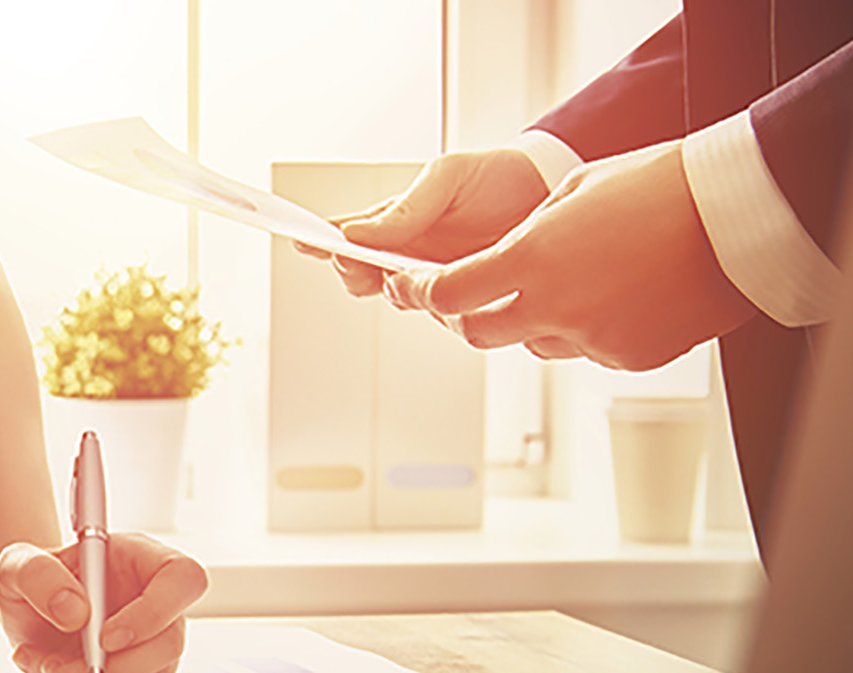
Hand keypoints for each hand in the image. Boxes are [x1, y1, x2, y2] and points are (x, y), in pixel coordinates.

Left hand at [0, 534, 207, 672]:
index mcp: (140, 558)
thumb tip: (75, 612)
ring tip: (50, 670)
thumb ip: (38, 575)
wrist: (27, 612)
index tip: (106, 638)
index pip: (182, 578)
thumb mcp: (18, 564)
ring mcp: (152, 639)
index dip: (154, 612)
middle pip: (171, 641)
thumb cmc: (33, 580)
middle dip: (116, 669)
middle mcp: (156, 599)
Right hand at [294, 148, 550, 297]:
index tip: (301, 242)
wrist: (552, 192)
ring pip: (397, 299)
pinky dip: (439, 306)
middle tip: (364, 266)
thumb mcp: (448, 177)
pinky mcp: (464, 301)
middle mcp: (405, 256)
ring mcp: (433, 280)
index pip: (346, 236)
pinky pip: (441, 314)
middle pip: (359, 276)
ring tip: (408, 274)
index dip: (319, 241)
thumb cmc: (496, 177)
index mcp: (393, 222)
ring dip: (398, 290)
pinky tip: (447, 291)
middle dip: (355, 273)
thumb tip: (354, 235)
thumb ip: (404, 208)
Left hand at [382, 141, 757, 370]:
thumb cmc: (660, 188)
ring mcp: (592, 338)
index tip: (409, 286)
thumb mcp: (572, 191)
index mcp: (531, 259)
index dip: (420, 293)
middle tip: (470, 295)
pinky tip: (618, 293)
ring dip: (533, 320)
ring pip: (535, 342)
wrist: (738, 216)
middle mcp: (554, 307)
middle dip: (466, 315)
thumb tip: (501, 260)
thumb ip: (526, 235)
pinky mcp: (628, 357)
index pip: (447, 294)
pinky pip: (588, 349)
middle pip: (477, 332)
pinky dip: (587, 328)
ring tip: (572, 277)